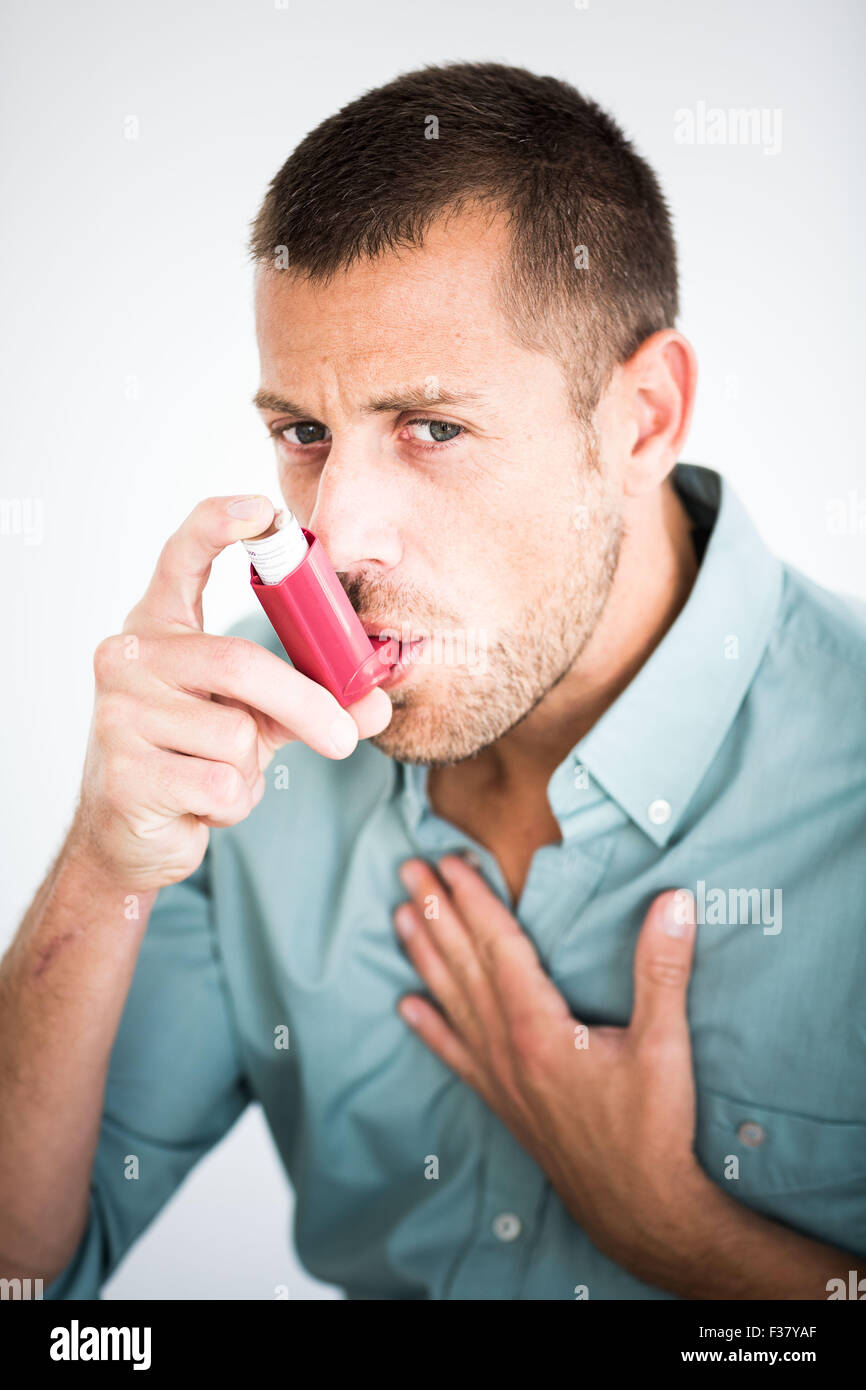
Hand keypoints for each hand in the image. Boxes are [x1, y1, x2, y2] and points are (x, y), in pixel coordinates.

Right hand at [74, 495, 391, 891]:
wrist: (130, 836)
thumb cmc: (194, 759)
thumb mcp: (254, 719)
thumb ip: (313, 702)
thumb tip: (377, 703)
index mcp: (158, 628)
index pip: (180, 558)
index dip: (219, 525)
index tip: (264, 511)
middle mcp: (126, 657)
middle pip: (240, 663)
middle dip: (306, 705)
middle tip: (345, 737)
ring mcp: (117, 713)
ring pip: (235, 734)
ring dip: (250, 768)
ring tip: (216, 775)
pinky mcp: (124, 773)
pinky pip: (220, 784)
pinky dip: (232, 804)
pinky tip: (198, 804)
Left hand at [393, 855, 702, 1270]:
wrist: (637, 1210)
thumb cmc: (653, 1130)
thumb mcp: (665, 1046)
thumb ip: (663, 969)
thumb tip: (673, 900)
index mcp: (538, 1027)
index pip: (497, 946)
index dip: (473, 900)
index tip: (450, 862)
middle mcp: (506, 1048)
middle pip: (463, 965)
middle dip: (435, 913)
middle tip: (409, 868)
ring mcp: (499, 1077)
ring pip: (452, 1003)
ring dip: (424, 956)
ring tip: (399, 916)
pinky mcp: (503, 1102)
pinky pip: (456, 1056)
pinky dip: (430, 1028)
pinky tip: (408, 1009)